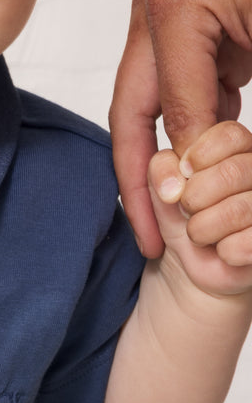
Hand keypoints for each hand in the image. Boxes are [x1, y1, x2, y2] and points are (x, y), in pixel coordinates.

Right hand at [111, 0, 251, 257]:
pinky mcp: (180, 22)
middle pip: (132, 112)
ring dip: (158, 160)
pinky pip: (173, 89)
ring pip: (147, 105)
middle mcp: (153, 9)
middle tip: (152, 241)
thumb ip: (224, 109)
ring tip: (166, 220)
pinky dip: (184, 131)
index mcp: (173, 6)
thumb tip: (199, 169)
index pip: (169, 110)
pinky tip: (193, 175)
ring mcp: (161, 13)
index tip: (183, 226)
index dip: (176, 172)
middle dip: (140, 181)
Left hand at [148, 121, 251, 297]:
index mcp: (239, 152)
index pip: (231, 135)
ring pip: (241, 208)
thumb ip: (162, 170)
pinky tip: (224, 250)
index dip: (199, 156)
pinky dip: (228, 251)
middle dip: (194, 198)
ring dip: (204, 228)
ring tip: (199, 234)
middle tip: (187, 211)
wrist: (191, 267)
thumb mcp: (162, 191)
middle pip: (234, 171)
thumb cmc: (182, 221)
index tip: (184, 175)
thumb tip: (177, 172)